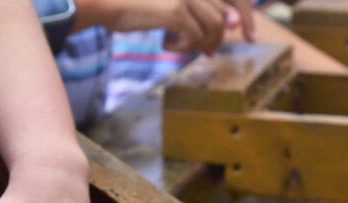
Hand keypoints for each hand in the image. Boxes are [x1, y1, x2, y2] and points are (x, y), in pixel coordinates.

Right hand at [99, 0, 253, 54]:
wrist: (104, 1)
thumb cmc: (133, 4)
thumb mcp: (171, 5)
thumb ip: (196, 11)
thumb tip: (227, 27)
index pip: (232, 0)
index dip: (243, 16)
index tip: (242, 35)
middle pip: (225, 14)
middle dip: (218, 38)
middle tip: (207, 53)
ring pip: (215, 27)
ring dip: (201, 43)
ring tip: (182, 47)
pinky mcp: (175, 9)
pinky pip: (196, 36)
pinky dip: (185, 46)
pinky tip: (165, 44)